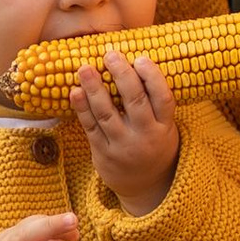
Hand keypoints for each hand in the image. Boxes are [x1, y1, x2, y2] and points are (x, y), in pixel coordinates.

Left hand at [70, 49, 179, 218]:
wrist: (143, 185)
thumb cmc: (153, 143)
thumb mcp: (164, 126)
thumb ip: (153, 101)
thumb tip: (134, 60)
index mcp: (165, 127)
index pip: (163, 99)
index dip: (153, 78)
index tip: (140, 58)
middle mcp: (145, 137)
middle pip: (134, 102)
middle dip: (122, 76)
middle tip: (110, 55)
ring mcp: (123, 146)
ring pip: (107, 114)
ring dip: (94, 89)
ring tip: (84, 68)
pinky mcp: (102, 153)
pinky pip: (90, 128)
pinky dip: (81, 109)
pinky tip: (75, 91)